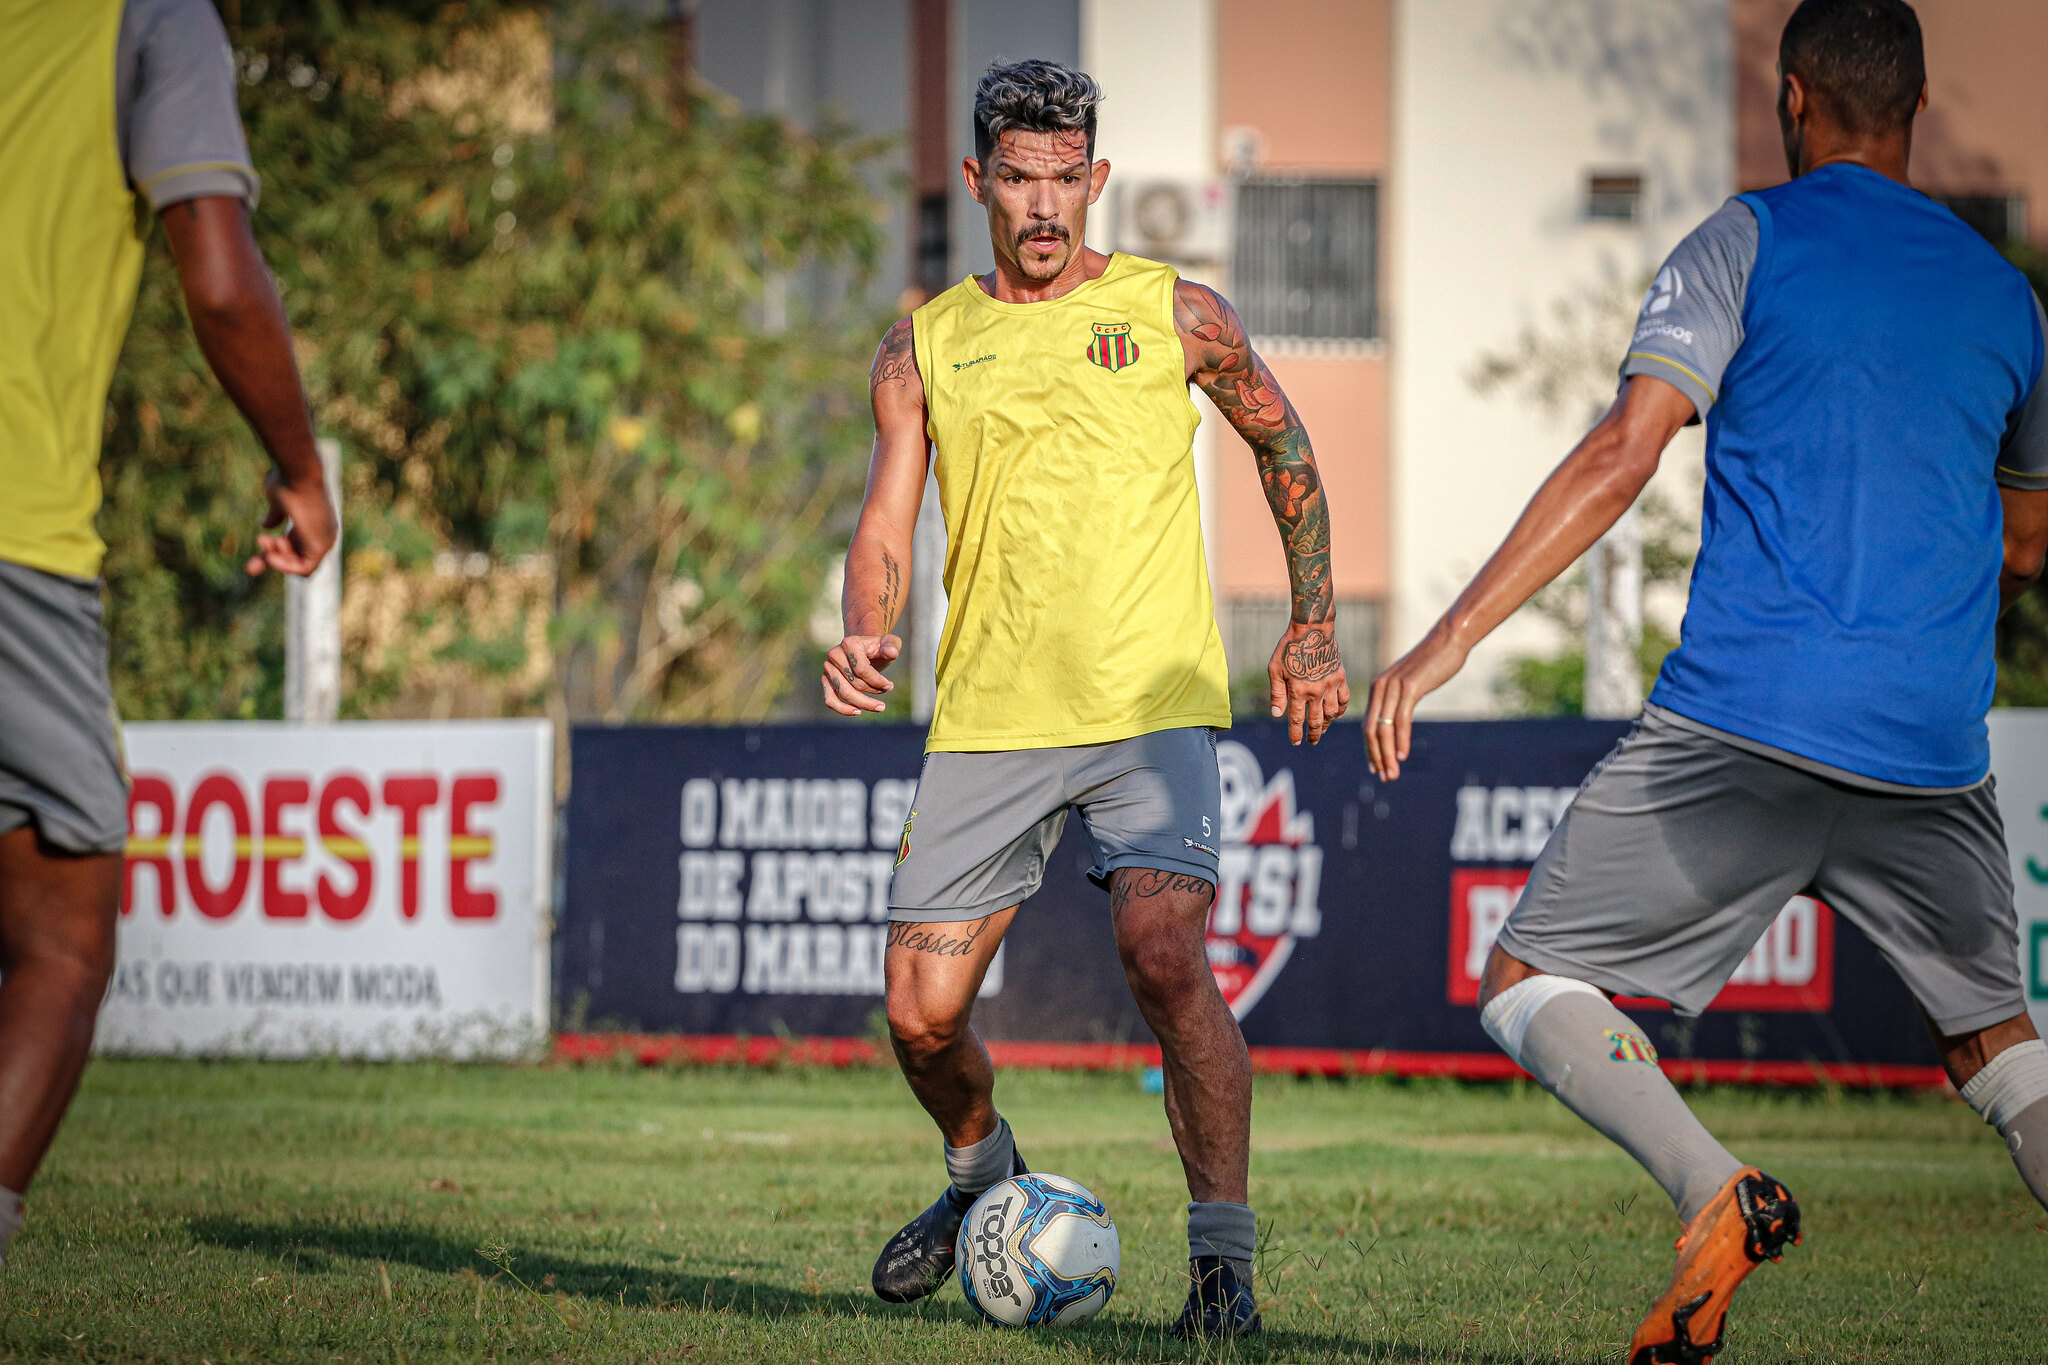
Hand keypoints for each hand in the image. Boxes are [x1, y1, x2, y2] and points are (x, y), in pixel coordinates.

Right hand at [245, 466, 336, 576]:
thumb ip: (275, 516)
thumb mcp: (278, 501)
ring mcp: (325, 540)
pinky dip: (286, 566)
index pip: (297, 548)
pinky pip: (305, 569)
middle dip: (273, 557)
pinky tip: (270, 556)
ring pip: (301, 566)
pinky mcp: (322, 546)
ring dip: (278, 559)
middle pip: (299, 559)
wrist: (297, 472)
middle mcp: (325, 534)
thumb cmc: (287, 480)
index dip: (275, 553)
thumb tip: (265, 526)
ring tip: (264, 540)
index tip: (257, 550)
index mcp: (315, 523)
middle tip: (259, 541)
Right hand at [823, 633, 901, 714]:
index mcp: (849, 643)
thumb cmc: (878, 647)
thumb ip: (891, 646)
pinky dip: (843, 709)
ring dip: (863, 704)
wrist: (864, 648)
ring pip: (844, 693)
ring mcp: (828, 668)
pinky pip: (830, 699)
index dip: (878, 681)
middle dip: (873, 691)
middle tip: (887, 692)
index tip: (890, 685)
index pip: (862, 670)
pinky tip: (858, 712)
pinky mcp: (826, 680)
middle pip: (854, 683)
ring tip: (879, 707)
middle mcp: (835, 655)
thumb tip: (892, 652)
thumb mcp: (889, 643)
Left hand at [1268, 621, 1348, 744]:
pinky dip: (1341, 709)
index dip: (1296, 734)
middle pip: (1316, 721)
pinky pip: (1344, 699)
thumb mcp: (1275, 669)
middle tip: (1311, 741)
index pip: (1297, 720)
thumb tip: (1277, 716)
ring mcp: (1330, 685)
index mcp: (1298, 691)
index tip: (1296, 742)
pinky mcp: (1340, 677)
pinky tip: (1336, 714)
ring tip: (1322, 729)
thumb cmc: (1289, 648)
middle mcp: (1316, 691)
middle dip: (1313, 734)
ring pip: (1332, 713)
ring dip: (1327, 724)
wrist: (1312, 629)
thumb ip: (1277, 694)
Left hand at [1364, 623, 1468, 779]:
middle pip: (1371, 730)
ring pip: (1384, 728)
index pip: (1368, 725)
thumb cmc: (1432, 664)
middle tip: (1385, 777)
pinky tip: (1403, 755)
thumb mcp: (1410, 683)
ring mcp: (1393, 686)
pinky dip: (1400, 740)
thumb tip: (1397, 719)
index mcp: (1378, 688)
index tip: (1376, 768)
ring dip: (1388, 754)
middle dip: (1376, 757)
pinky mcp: (1409, 687)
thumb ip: (1400, 699)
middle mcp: (1380, 687)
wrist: (1447, 641)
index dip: (1370, 749)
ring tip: (1393, 773)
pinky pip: (1401, 719)